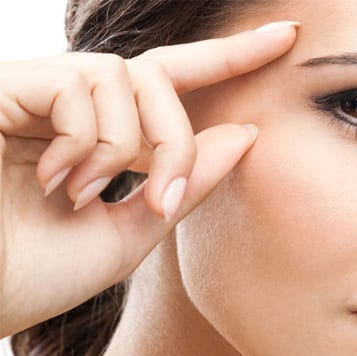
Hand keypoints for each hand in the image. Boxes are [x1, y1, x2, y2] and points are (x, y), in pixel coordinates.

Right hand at [0, 21, 298, 336]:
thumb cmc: (37, 274)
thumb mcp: (132, 231)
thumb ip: (186, 183)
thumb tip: (247, 133)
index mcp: (100, 135)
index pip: (172, 80)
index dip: (229, 57)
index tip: (285, 38)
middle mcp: (69, 106)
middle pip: (156, 79)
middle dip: (176, 139)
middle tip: (159, 196)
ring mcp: (35, 93)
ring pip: (124, 78)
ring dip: (129, 146)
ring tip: (88, 195)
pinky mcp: (5, 88)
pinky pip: (80, 86)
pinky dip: (88, 140)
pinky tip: (58, 179)